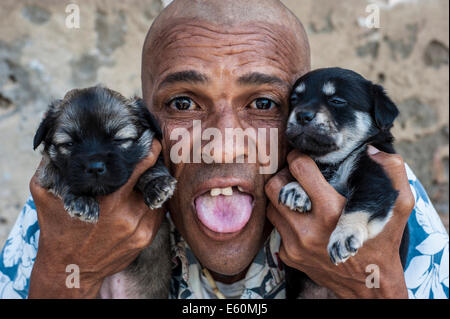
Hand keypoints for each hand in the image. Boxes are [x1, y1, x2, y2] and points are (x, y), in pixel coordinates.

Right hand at [28, 140, 163, 297]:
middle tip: (151, 153)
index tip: (152, 140)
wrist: (70, 269)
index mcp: (108, 202)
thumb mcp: (45, 197)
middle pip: (152, 181)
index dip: (149, 151)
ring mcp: (141, 229)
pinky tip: (139, 198)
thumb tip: (54, 146)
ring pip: (156, 197)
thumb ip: (50, 169)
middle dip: (152, 166)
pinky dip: (150, 203)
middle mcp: (129, 215)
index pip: (140, 168)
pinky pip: (156, 214)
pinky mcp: (146, 239)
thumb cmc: (57, 230)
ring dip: (151, 186)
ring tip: (143, 177)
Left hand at [265, 147, 413, 297]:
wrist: (370, 284)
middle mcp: (308, 228)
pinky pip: (276, 227)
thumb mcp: (398, 205)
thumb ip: (391, 172)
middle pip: (274, 186)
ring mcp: (295, 244)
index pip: (299, 168)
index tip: (302, 157)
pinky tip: (301, 219)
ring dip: (282, 197)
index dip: (299, 157)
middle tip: (295, 176)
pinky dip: (285, 219)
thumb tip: (370, 150)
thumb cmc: (383, 241)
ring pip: (271, 206)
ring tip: (297, 196)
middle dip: (283, 175)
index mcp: (332, 211)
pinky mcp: (288, 255)